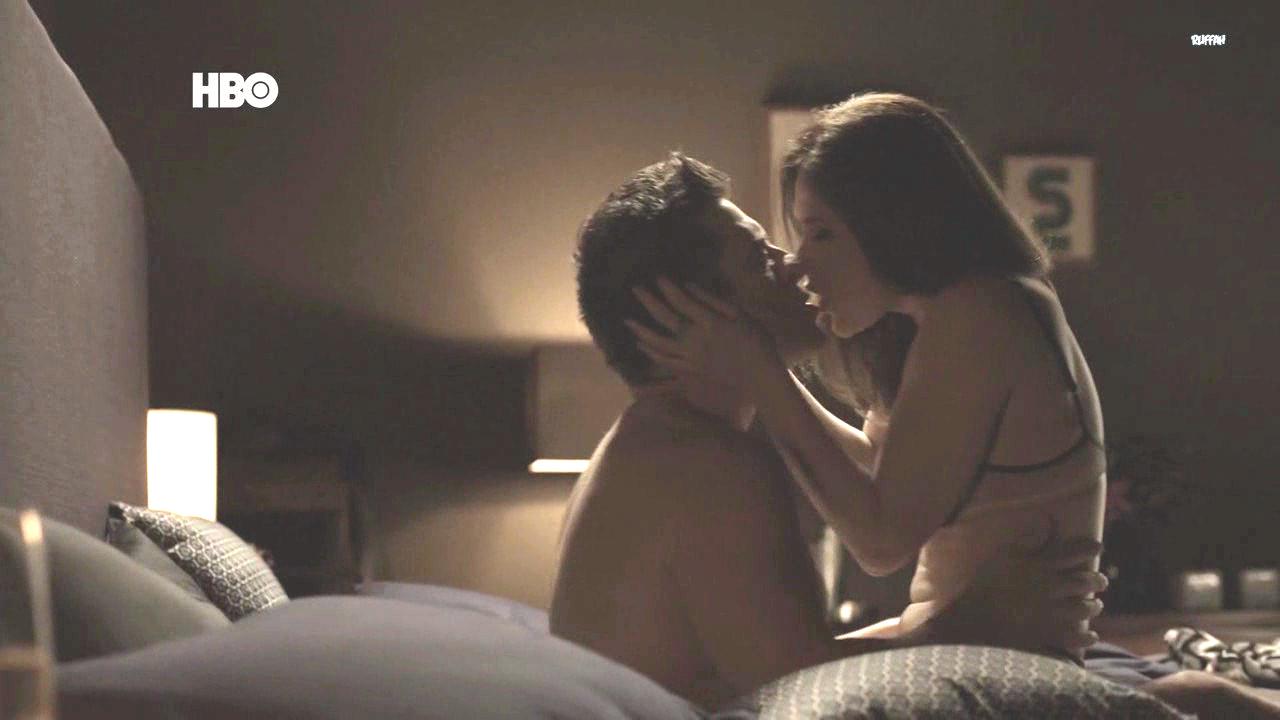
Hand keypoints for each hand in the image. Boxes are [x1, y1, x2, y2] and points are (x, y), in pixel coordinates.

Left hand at [624, 277, 778, 393]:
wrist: (759, 377)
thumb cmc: (756, 341)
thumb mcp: (740, 315)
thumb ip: (713, 300)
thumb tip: (689, 286)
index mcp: (709, 323)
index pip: (682, 302)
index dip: (667, 288)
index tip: (657, 277)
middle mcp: (695, 340)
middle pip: (665, 319)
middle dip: (648, 302)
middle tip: (635, 289)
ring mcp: (690, 358)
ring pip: (658, 343)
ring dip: (641, 330)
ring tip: (629, 320)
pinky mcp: (690, 371)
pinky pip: (665, 362)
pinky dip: (651, 353)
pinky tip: (642, 345)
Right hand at [915, 522, 1105, 653]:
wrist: (969, 620)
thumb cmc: (980, 584)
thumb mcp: (1000, 554)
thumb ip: (1024, 539)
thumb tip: (1047, 522)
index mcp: (1039, 565)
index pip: (1074, 552)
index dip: (1090, 548)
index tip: (1098, 547)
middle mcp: (1050, 588)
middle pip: (1085, 582)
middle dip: (1097, 580)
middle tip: (1102, 581)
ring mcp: (1051, 613)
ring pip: (1085, 609)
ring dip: (1093, 606)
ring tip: (1095, 605)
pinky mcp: (1047, 635)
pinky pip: (1076, 637)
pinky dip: (1087, 637)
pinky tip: (1091, 635)